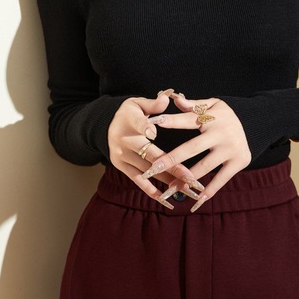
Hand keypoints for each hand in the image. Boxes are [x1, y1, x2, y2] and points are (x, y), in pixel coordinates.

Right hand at [107, 91, 204, 208]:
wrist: (106, 125)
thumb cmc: (129, 113)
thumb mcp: (137, 103)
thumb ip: (153, 104)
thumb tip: (166, 99)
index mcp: (129, 120)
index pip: (138, 123)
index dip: (145, 127)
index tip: (154, 133)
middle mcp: (124, 141)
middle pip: (150, 155)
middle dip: (172, 166)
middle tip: (191, 177)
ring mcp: (122, 157)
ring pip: (148, 171)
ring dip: (169, 181)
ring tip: (187, 190)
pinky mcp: (122, 167)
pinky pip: (138, 181)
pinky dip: (152, 191)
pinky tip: (167, 200)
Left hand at [143, 93, 250, 211]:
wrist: (255, 123)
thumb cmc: (224, 115)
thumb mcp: (211, 103)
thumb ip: (193, 103)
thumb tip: (175, 99)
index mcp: (211, 116)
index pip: (187, 120)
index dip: (171, 121)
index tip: (154, 124)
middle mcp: (221, 133)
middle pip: (192, 148)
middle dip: (172, 159)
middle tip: (153, 168)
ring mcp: (231, 149)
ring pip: (204, 166)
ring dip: (186, 179)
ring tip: (169, 188)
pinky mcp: (239, 162)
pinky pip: (221, 178)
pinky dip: (209, 190)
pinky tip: (196, 200)